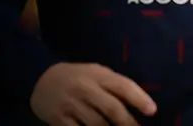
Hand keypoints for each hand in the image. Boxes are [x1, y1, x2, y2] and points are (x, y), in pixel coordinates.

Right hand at [30, 62, 156, 124]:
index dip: (139, 98)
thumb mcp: (96, 72)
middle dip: (128, 122)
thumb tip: (140, 101)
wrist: (40, 78)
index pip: (123, 85)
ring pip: (96, 124)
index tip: (152, 111)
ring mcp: (71, 105)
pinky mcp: (58, 119)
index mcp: (98, 75)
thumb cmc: (77, 76)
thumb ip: (115, 85)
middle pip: (112, 108)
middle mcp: (85, 88)